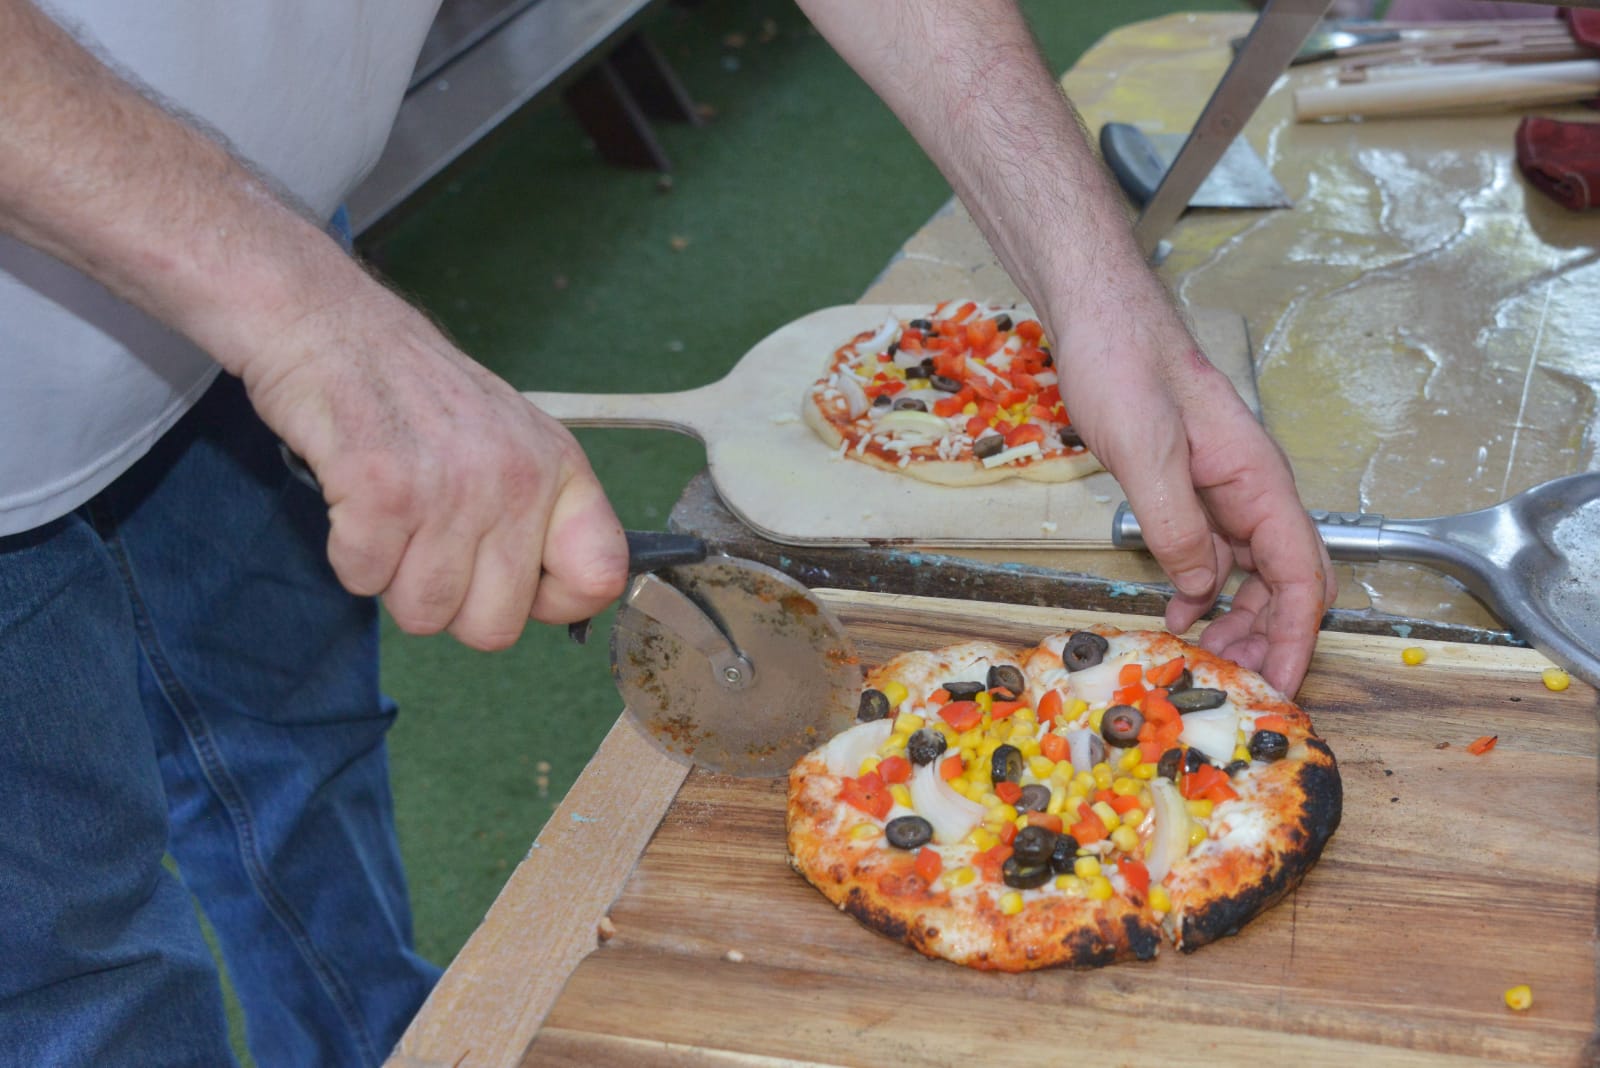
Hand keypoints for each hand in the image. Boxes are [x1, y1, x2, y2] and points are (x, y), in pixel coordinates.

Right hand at [240, 282, 627, 649]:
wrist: (333, 327)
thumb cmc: (420, 396)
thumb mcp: (514, 441)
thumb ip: (543, 517)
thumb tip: (560, 604)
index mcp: (558, 469)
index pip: (601, 576)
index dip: (552, 603)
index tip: (516, 582)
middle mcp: (516, 478)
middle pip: (494, 628)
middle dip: (451, 604)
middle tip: (428, 544)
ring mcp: (451, 486)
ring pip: (424, 614)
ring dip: (394, 578)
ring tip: (391, 515)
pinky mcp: (381, 490)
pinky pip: (364, 580)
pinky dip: (348, 553)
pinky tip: (356, 501)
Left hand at [1056, 287, 1334, 695]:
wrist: (1099, 321)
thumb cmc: (1126, 368)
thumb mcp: (1146, 451)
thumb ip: (1177, 523)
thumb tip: (1201, 588)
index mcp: (1258, 481)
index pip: (1302, 575)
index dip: (1298, 636)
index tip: (1283, 684)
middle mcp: (1251, 490)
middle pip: (1287, 581)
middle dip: (1273, 637)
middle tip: (1240, 686)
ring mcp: (1222, 491)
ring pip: (1251, 572)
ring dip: (1238, 619)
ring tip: (1209, 660)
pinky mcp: (1189, 490)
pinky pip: (1211, 552)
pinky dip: (1203, 590)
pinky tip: (1180, 615)